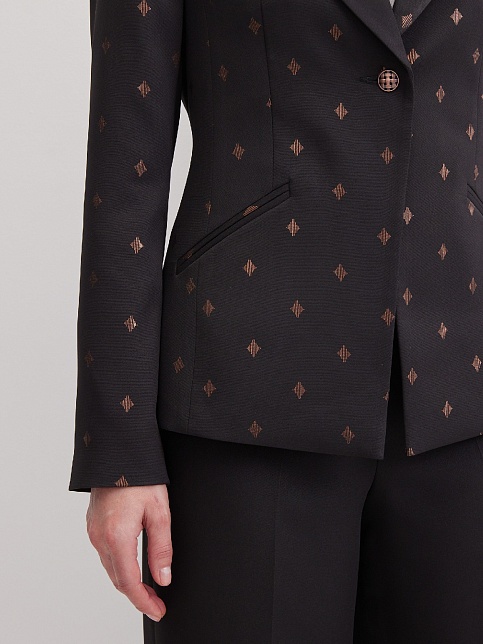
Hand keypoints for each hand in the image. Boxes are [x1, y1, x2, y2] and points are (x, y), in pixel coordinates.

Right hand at [86, 484, 171, 621]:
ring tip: (148, 588)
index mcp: (117, 537)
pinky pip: (105, 555)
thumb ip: (162, 548)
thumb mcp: (159, 512)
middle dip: (137, 596)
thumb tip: (163, 577)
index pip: (129, 582)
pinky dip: (119, 567)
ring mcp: (93, 532)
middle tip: (156, 604)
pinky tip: (132, 566)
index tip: (157, 611)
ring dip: (127, 582)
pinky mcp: (93, 525)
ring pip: (110, 568)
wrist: (118, 453)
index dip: (143, 602)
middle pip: (118, 579)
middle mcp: (100, 538)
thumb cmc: (140, 476)